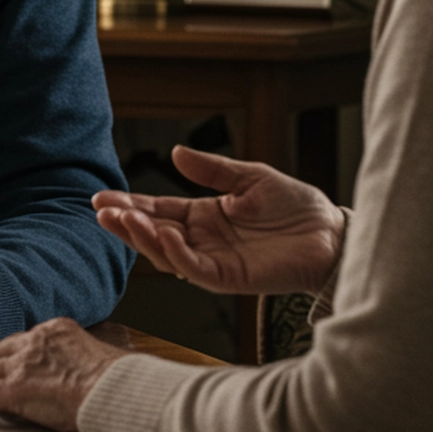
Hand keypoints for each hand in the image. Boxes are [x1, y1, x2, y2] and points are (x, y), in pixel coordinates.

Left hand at [0, 318, 126, 431]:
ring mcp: (23, 363)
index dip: (19, 356)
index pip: (26, 339)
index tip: (19, 369)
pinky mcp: (14, 389)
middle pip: (2, 352)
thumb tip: (82, 370)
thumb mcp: (97, 353)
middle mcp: (36, 340)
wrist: (115, 394)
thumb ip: (78, 355)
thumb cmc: (117, 381)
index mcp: (57, 329)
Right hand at [92, 145, 344, 294]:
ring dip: (143, 238)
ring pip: (167, 254)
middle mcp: (202, 241)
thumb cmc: (296, 206)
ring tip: (123, 220)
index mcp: (203, 216)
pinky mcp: (230, 278)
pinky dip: (177, 255)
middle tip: (101, 210)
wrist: (331, 233)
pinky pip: (195, 270)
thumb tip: (176, 152)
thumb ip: (213, 170)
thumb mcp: (250, 178)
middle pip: (154, 234)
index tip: (102, 198)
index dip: (130, 205)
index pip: (158, 210)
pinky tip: (164, 236)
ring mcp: (214, 262)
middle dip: (126, 223)